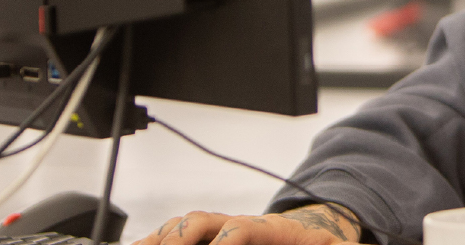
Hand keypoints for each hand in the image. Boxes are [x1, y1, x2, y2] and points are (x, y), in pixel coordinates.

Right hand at [131, 204, 363, 244]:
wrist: (312, 232)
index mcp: (269, 229)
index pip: (240, 231)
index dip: (225, 242)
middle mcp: (236, 223)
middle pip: (200, 223)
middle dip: (178, 240)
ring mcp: (219, 227)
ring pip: (181, 226)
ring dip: (157, 240)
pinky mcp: (208, 237)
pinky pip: (174, 234)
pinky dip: (152, 241)